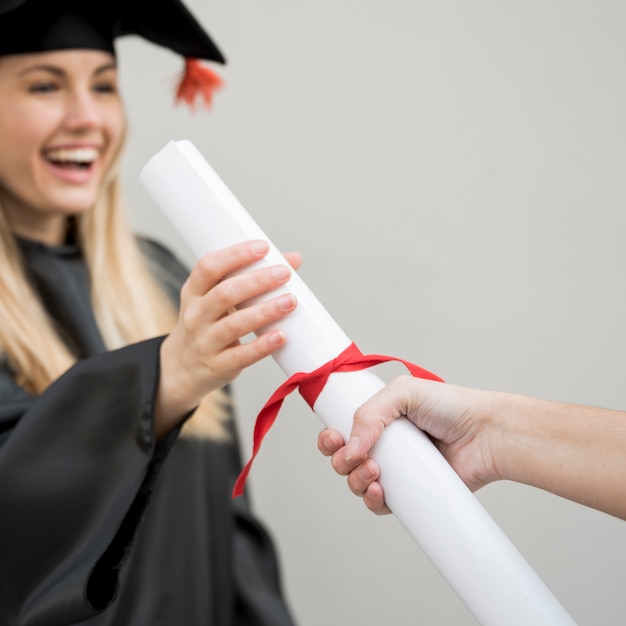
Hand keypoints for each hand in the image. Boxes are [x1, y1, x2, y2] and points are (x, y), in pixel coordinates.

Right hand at [157, 240, 297, 432]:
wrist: (183, 368)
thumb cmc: (209, 325)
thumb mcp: (217, 299)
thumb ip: (252, 278)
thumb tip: (294, 259)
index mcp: (194, 292)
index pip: (208, 267)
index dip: (235, 255)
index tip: (263, 246)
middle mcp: (196, 316)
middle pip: (225, 294)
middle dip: (257, 281)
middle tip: (284, 273)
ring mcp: (205, 342)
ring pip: (234, 325)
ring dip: (265, 311)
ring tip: (290, 301)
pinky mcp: (218, 366)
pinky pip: (241, 355)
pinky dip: (262, 346)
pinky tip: (281, 336)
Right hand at [318, 376, 498, 513]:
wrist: (485, 434)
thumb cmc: (451, 407)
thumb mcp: (404, 392)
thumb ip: (370, 412)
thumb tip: (350, 447)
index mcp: (378, 418)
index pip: (341, 430)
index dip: (330, 438)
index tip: (332, 438)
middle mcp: (383, 444)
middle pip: (343, 459)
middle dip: (340, 461)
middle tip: (357, 456)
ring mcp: (396, 470)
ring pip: (357, 483)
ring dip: (356, 480)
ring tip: (376, 472)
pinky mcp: (409, 493)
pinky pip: (379, 504)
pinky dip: (372, 500)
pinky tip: (379, 492)